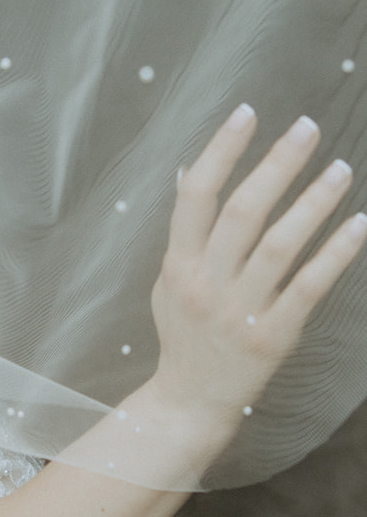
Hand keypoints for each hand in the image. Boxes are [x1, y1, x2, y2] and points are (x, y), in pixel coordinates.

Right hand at [148, 106, 366, 428]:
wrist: (190, 403)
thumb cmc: (183, 335)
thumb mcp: (169, 280)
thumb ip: (183, 230)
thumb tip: (185, 171)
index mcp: (179, 263)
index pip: (197, 195)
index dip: (221, 151)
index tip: (248, 114)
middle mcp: (207, 282)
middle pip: (243, 212)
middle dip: (276, 165)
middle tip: (307, 128)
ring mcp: (240, 310)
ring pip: (279, 245)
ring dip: (312, 203)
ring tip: (340, 168)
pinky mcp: (273, 336)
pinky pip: (308, 287)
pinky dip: (334, 254)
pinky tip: (357, 225)